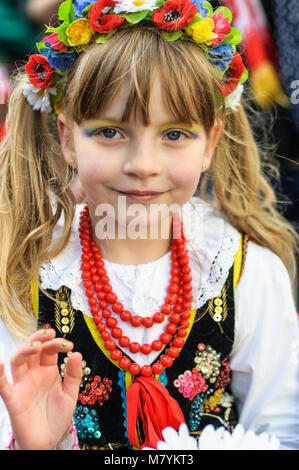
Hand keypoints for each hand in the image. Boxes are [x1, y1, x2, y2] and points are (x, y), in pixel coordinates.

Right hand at [0, 328, 81, 449]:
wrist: (46, 441)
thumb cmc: (56, 416)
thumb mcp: (70, 394)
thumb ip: (73, 374)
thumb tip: (77, 353)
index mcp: (48, 370)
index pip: (49, 350)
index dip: (57, 343)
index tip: (68, 344)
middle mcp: (33, 374)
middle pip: (32, 350)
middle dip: (40, 338)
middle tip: (50, 333)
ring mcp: (22, 384)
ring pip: (18, 361)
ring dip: (25, 350)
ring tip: (37, 345)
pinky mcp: (13, 398)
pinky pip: (3, 385)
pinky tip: (0, 363)